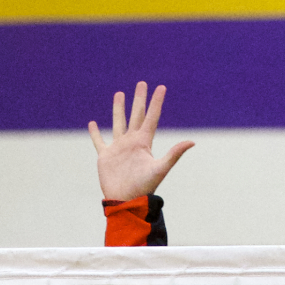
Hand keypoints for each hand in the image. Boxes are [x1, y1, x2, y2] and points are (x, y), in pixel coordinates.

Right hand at [88, 82, 193, 201]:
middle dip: (139, 99)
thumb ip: (174, 154)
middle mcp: (132, 142)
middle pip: (136, 115)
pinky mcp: (105, 157)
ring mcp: (118, 148)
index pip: (151, 117)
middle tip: (142, 83)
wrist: (125, 201)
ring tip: (119, 94)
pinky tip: (92, 123)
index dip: (156, 102)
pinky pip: (99, 141)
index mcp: (144, 142)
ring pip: (119, 123)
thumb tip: (192, 141)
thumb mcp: (160, 168)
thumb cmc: (144, 187)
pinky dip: (95, 133)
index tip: (161, 87)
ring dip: (119, 109)